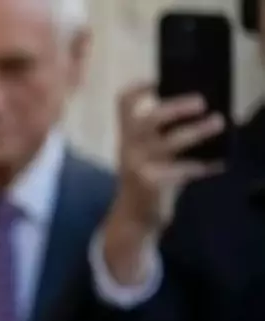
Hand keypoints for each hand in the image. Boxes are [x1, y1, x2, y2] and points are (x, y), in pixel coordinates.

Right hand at [102, 82, 224, 283]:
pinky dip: (203, 166)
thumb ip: (165, 135)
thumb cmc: (148, 180)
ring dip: (198, 131)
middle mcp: (129, 147)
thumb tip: (206, 112)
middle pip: (149, 118)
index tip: (158, 80)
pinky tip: (217, 164)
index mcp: (127, 135)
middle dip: (177, 107)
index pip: (123, 104)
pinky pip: (183, 170)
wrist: (134, 218)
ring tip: (219, 122)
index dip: (139, 88)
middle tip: (202, 102)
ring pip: (170, 142)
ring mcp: (140, 165)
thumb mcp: (148, 154)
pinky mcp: (152, 183)